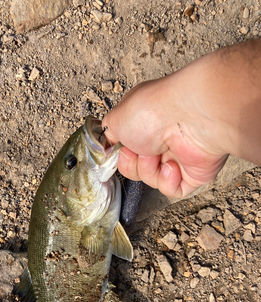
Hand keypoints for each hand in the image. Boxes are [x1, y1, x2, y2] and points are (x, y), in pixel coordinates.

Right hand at [102, 78, 228, 198]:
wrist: (188, 116)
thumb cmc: (152, 111)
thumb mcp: (115, 119)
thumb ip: (107, 135)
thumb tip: (108, 145)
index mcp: (145, 125)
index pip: (127, 150)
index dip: (120, 156)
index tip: (117, 152)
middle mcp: (162, 139)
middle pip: (137, 169)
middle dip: (133, 164)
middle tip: (138, 151)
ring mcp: (178, 157)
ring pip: (153, 181)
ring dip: (149, 171)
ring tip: (157, 155)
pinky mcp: (194, 173)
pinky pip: (173, 190)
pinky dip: (168, 181)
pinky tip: (173, 165)